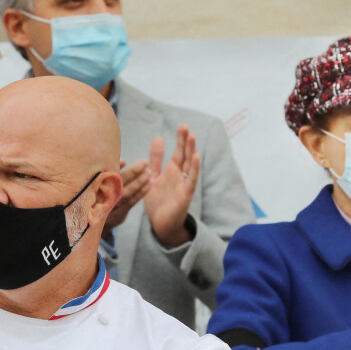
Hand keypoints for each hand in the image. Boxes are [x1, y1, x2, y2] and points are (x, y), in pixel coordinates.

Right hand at [102, 158, 150, 237]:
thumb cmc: (100, 194)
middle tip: (144, 162)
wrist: (96, 220)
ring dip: (139, 182)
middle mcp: (101, 198)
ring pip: (126, 193)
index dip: (115, 167)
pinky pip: (131, 202)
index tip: (124, 160)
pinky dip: (140, 193)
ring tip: (149, 172)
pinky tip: (149, 184)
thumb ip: (110, 171)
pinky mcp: (119, 214)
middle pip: (118, 183)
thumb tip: (123, 161)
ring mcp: (110, 207)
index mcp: (96, 187)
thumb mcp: (101, 183)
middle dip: (132, 172)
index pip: (106, 175)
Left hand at [144, 124, 199, 247]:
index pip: (178, 152)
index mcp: (173, 171)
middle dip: (186, 141)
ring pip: (190, 165)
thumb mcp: (154, 177)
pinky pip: (191, 180)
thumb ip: (156, 159)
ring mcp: (184, 185)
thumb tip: (159, 137)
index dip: (180, 139)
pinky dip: (194, 169)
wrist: (161, 224)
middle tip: (185, 126)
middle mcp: (180, 176)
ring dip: (191, 151)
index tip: (182, 125)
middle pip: (185, 155)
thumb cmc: (158, 202)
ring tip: (192, 136)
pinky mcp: (186, 195)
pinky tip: (196, 157)